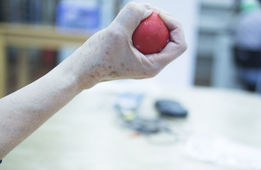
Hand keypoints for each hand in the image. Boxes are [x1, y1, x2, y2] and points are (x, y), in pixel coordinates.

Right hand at [58, 2, 186, 89]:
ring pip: (157, 36)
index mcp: (154, 66)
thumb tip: (148, 7)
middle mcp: (152, 64)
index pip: (179, 44)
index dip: (174, 25)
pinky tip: (124, 23)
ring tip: (131, 18)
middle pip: (170, 38)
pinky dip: (138, 26)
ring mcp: (143, 60)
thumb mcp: (115, 33)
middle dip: (161, 21)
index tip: (157, 13)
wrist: (81, 71)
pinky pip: (144, 37)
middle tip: (144, 9)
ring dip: (148, 22)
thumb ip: (133, 15)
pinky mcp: (134, 54)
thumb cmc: (96, 58)